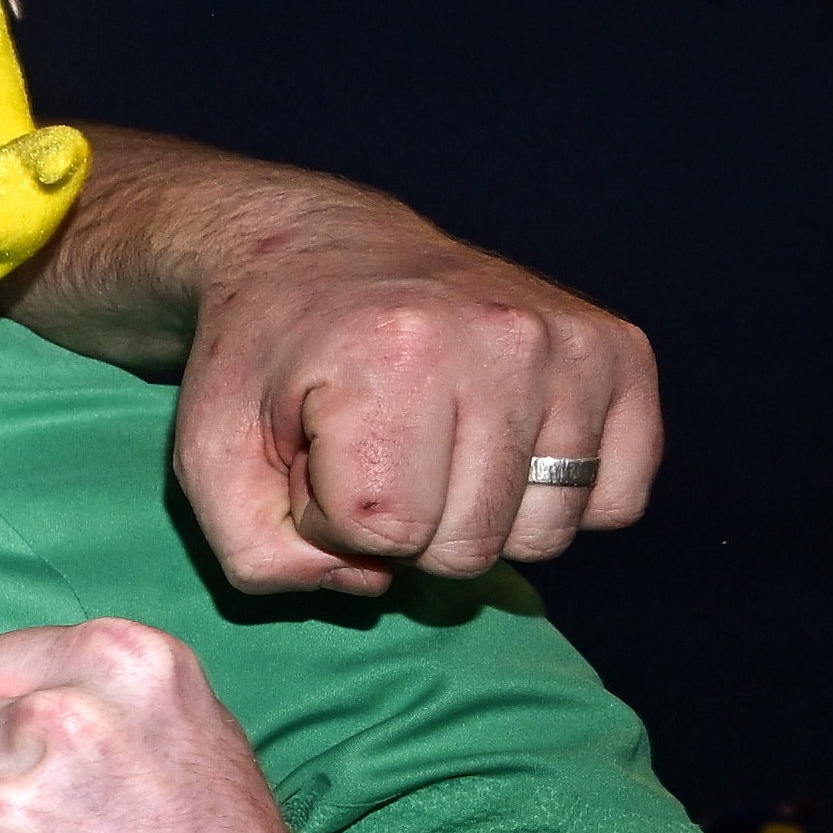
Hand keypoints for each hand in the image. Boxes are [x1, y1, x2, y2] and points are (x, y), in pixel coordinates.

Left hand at [174, 224, 658, 596]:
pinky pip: (615, 502)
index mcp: (391, 353)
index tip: (313, 459)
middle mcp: (501, 337)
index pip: (384, 531)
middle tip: (369, 450)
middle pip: (470, 546)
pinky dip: (554, 499)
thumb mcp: (209, 458)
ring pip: (544, 536)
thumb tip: (378, 582)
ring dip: (477, 518)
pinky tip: (497, 446)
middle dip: (402, 524)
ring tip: (428, 445)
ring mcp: (572, 342)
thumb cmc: (262, 361)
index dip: (331, 520)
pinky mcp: (623, 351)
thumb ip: (264, 556)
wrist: (315, 250)